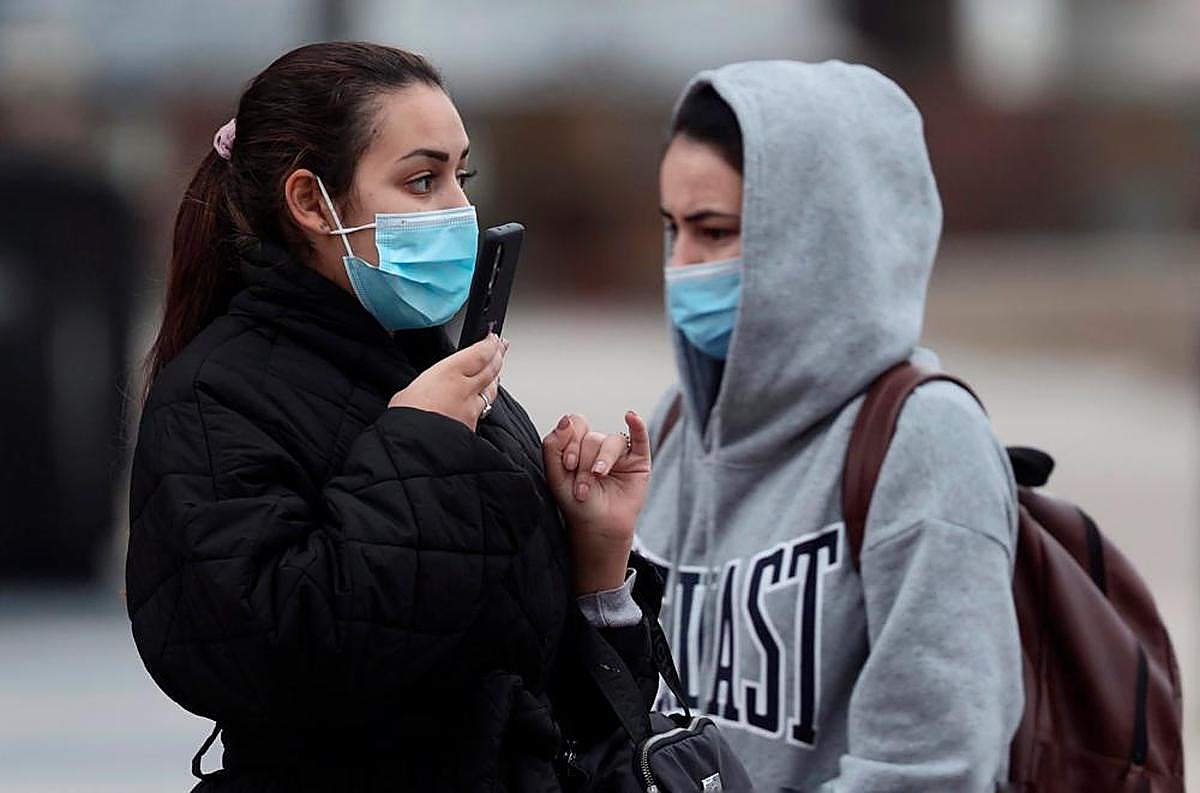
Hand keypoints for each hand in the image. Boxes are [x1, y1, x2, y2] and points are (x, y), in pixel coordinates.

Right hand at [389, 334, 507, 430]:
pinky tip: (484, 401)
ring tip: (497, 371)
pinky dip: (485, 402)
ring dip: (495, 378)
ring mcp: (472, 409)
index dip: (490, 344)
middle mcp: (466, 389)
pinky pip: (483, 410)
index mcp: (449, 372)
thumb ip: (430, 383)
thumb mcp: (411, 389)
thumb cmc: (406, 419)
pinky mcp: (472, 427)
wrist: (414, 449)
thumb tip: (433, 386)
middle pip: (491, 368)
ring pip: (491, 389)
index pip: (480, 353)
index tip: (493, 338)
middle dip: (498, 356)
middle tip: (502, 347)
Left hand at [542, 411, 650, 593]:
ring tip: (598, 477)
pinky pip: (640, 437)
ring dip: (603, 459)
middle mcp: (598, 446)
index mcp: (578, 446)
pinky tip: (631, 417)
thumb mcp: (556, 476)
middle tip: (582, 486)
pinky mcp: (638, 461)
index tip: (568, 465)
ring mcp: (619, 453)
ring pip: (612, 441)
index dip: (571, 442)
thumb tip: (565, 420)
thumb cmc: (577, 504)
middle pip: (592, 438)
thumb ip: (553, 446)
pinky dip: (637, 426)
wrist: (597, 528)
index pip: (575, 427)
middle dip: (585, 462)